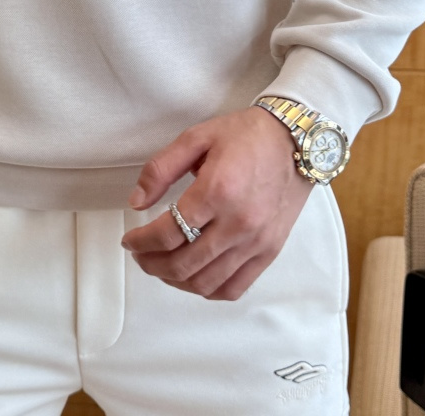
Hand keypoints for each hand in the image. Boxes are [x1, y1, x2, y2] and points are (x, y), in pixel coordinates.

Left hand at [120, 105, 314, 300]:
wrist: (294, 139)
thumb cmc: (245, 135)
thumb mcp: (196, 137)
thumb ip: (161, 169)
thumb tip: (137, 202)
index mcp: (217, 190)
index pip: (168, 231)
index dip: (141, 241)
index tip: (129, 240)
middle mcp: (238, 222)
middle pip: (184, 263)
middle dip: (152, 264)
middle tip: (140, 255)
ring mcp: (256, 241)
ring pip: (206, 282)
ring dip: (176, 280)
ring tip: (161, 265)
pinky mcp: (269, 251)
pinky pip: (234, 288)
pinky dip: (208, 290)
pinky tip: (193, 276)